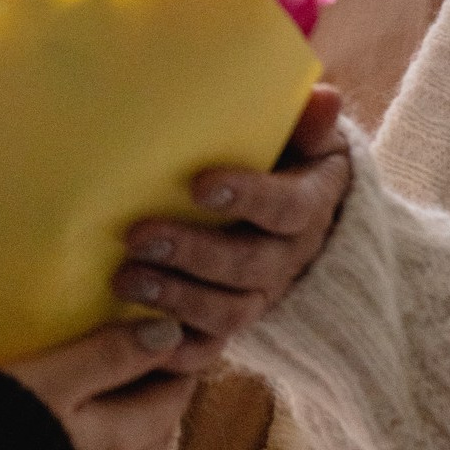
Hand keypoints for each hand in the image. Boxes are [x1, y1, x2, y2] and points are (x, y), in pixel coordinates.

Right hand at [7, 317, 195, 449]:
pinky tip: (81, 443)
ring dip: (139, 425)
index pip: (172, 396)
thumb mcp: (50, 382)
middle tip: (150, 357)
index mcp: (120, 438)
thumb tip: (170, 332)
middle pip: (159, 429)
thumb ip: (106, 356)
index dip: (179, 363)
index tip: (174, 333)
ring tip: (119, 395)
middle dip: (163, 393)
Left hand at [111, 84, 349, 372]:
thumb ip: (306, 121)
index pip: (287, 206)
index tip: (200, 184)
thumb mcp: (303, 135)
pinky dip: (178, 351)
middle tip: (140, 236)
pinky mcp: (232, 320)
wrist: (296, 211)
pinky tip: (138, 335)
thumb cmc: (285, 158)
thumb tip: (324, 98)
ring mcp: (261, 293)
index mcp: (309, 205)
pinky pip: (211, 348)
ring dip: (177, 298)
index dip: (248, 197)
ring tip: (125, 279)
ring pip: (231, 311)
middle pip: (250, 266)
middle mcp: (289, 256)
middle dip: (194, 253)